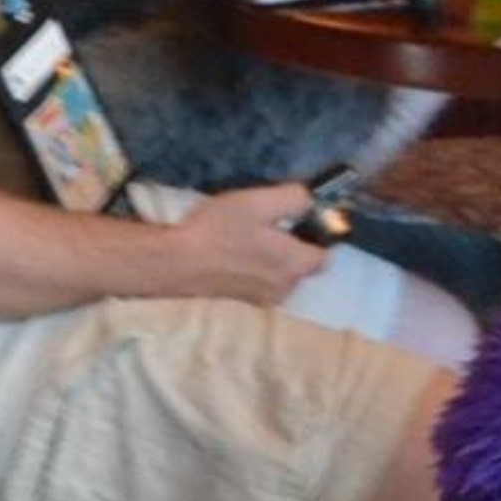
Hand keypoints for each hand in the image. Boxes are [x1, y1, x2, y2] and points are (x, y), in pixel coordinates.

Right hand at [161, 182, 328, 311]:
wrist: (176, 262)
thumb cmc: (220, 230)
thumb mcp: (260, 202)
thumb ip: (296, 200)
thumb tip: (313, 201)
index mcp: (296, 265)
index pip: (325, 253)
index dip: (317, 234)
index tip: (300, 218)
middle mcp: (285, 288)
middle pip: (303, 264)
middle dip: (294, 245)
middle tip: (269, 222)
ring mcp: (263, 298)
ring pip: (282, 273)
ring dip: (273, 256)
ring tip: (249, 235)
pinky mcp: (243, 301)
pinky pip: (262, 280)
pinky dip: (256, 267)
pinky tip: (235, 251)